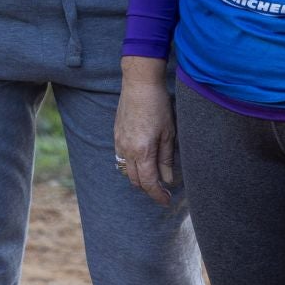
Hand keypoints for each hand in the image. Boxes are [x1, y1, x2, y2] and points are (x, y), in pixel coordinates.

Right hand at [114, 57, 176, 205]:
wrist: (139, 84)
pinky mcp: (116, 135)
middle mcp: (127, 150)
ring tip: (153, 176)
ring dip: (139, 178)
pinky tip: (141, 160)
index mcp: (142, 151)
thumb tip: (168, 179)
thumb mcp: (168, 133)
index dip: (158, 195)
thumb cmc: (158, 106)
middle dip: (149, 189)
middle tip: (162, 189)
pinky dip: (131, 166)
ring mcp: (119, 143)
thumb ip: (167, 158)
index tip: (166, 201)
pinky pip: (120, 159)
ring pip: (126, 171)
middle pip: (136, 181)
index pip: (149, 183)